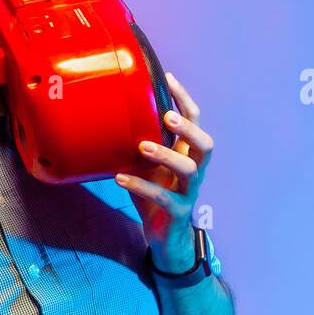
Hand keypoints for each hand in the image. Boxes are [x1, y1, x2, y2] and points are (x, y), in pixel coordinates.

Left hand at [115, 72, 214, 270]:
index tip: (169, 77)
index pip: (195, 122)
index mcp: (187, 155)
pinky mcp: (177, 212)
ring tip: (142, 146)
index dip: (185, 100)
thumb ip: (137, 145)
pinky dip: (141, 186)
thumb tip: (108, 118)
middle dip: (188, 129)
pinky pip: (163, 197)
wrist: (163, 236)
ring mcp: (188, 192)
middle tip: (167, 117)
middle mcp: (193, 171)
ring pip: (189, 169)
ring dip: (166, 155)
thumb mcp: (146, 167)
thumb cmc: (154, 195)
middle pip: (205, 144)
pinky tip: (121, 179)